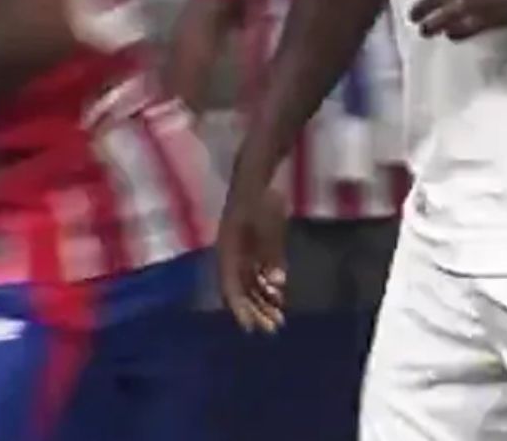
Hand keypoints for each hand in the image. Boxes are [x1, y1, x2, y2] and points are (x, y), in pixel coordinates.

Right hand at [217, 183, 287, 333]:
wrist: (256, 179)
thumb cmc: (260, 200)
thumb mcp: (268, 226)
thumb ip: (272, 253)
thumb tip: (277, 283)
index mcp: (228, 252)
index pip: (232, 288)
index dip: (241, 309)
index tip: (250, 328)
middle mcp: (231, 257)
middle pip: (241, 290)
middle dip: (255, 310)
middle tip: (272, 328)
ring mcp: (240, 253)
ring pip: (249, 284)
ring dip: (262, 301)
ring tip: (277, 318)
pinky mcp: (250, 249)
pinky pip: (256, 273)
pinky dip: (266, 286)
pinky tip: (278, 297)